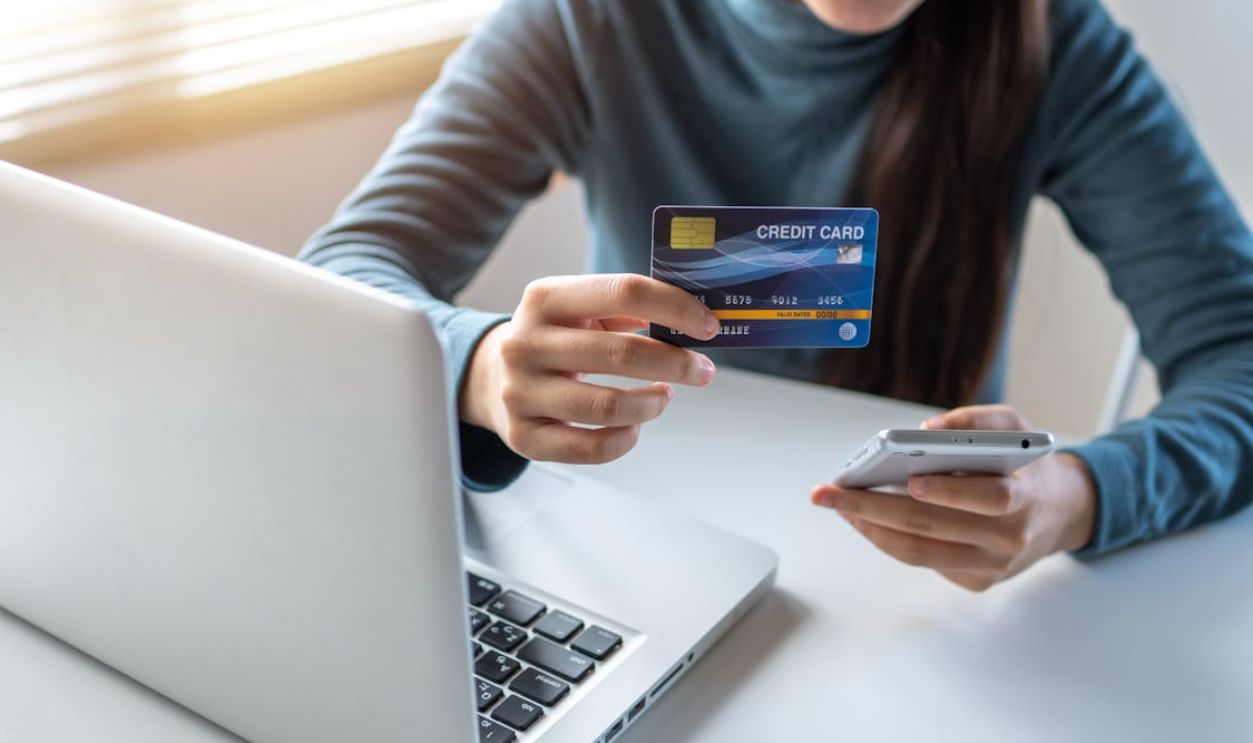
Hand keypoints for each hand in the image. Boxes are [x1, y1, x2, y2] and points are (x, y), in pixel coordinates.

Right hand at [461, 274, 719, 463]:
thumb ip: (627, 308)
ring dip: (652, 404)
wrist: (492, 378)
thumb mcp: (579, 310)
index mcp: (545, 298)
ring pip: (607, 406)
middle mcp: (526, 343)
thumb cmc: (556, 340)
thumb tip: (694, 321)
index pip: (624, 292)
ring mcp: (520, 393)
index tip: (709, 326)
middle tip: (703, 371)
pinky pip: (588, 448)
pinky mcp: (523, 437)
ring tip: (663, 397)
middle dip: (677, 363)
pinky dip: (624, 439)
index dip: (675, 308)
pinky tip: (634, 427)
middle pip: (621, 353)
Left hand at [810, 405, 1096, 590]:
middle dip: (872, 508)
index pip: (989, 498)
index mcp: (1024, 496)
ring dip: (870, 528)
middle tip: (829, 493)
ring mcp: (991, 566)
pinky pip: (924, 561)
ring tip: (837, 506)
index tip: (911, 481)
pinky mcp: (977, 581)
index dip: (951, 492)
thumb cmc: (1027, 465)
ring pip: (919, 552)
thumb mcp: (1017, 428)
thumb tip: (927, 430)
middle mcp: (1008, 538)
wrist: (1063, 512)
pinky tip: (864, 518)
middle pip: (932, 527)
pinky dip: (889, 540)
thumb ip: (977, 421)